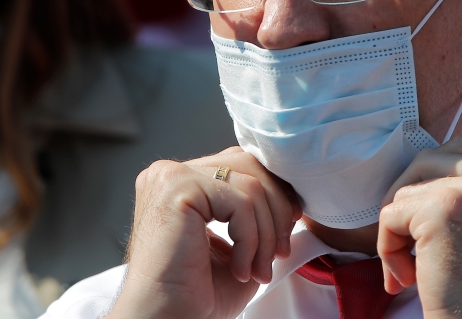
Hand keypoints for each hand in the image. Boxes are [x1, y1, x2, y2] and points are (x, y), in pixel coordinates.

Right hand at [107, 147, 301, 318]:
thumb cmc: (196, 295)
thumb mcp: (236, 244)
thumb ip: (254, 214)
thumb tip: (291, 199)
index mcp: (181, 183)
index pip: (241, 165)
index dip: (274, 193)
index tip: (289, 226)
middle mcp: (170, 173)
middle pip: (249, 165)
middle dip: (277, 209)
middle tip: (280, 252)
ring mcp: (171, 177)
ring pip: (250, 185)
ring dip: (266, 234)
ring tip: (259, 270)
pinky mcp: (177, 188)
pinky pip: (240, 202)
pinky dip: (251, 240)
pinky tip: (240, 270)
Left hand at [376, 134, 461, 318]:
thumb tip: (424, 168)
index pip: (461, 152)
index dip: (433, 186)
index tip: (433, 229)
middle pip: (430, 159)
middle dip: (409, 199)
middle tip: (410, 241)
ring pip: (407, 189)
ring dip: (400, 232)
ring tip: (415, 269)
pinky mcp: (443, 207)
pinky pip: (390, 215)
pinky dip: (389, 248)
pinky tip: (408, 277)